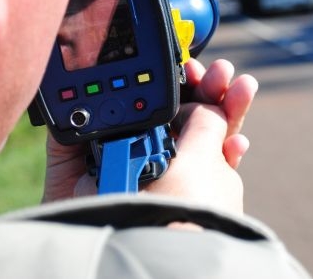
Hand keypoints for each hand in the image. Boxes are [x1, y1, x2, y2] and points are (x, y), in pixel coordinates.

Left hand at [42, 58, 257, 214]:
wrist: (106, 247)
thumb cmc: (80, 211)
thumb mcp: (70, 165)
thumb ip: (74, 131)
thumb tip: (73, 96)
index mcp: (135, 136)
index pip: (163, 99)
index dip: (180, 80)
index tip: (191, 66)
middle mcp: (163, 149)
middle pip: (194, 109)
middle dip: (208, 87)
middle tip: (220, 72)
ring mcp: (184, 170)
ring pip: (214, 131)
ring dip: (230, 107)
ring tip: (242, 88)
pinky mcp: (201, 191)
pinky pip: (223, 167)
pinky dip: (233, 151)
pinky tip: (238, 142)